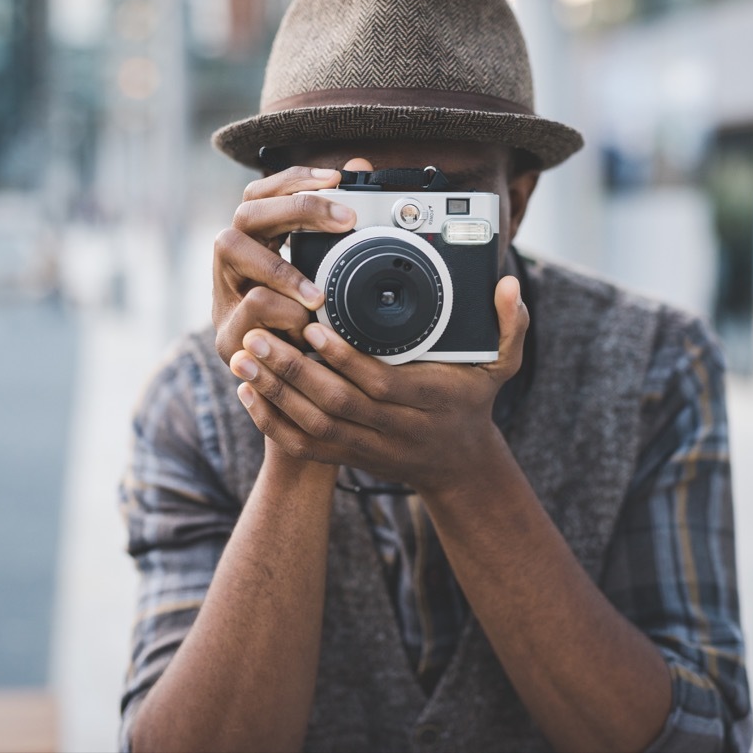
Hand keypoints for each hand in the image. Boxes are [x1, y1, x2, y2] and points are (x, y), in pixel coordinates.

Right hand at [211, 166, 356, 365]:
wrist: (296, 398)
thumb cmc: (315, 333)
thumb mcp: (333, 279)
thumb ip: (342, 228)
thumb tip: (361, 166)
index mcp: (257, 248)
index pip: (261, 194)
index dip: (293, 179)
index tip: (337, 179)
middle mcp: (233, 266)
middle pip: (246, 211)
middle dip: (297, 208)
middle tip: (345, 220)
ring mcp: (223, 299)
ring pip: (229, 246)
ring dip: (282, 264)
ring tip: (319, 294)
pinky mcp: (226, 336)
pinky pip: (248, 305)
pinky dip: (284, 311)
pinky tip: (306, 326)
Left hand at [229, 275, 529, 491]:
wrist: (460, 467)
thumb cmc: (473, 404)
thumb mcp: (501, 367)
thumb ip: (510, 326)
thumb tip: (509, 285)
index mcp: (428, 402)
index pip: (380, 383)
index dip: (345, 359)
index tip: (314, 327)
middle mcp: (395, 430)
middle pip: (336, 405)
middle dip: (292, 371)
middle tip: (257, 336)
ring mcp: (367, 447)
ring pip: (312, 426)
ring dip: (273, 392)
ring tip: (242, 356)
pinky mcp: (346, 457)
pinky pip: (303, 446)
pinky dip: (270, 422)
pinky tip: (246, 392)